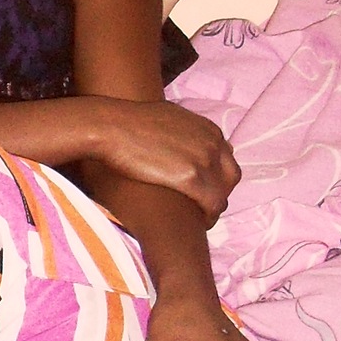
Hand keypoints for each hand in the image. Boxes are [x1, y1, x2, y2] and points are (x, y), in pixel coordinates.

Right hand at [88, 96, 239, 220]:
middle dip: (219, 193)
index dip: (215, 178)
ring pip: (222, 194)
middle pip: (230, 178)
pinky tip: (196, 224)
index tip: (201, 190)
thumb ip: (182, 129)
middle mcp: (212, 143)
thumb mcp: (166, 116)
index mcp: (208, 129)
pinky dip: (208, 217)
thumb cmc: (127, 122)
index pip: (225, 160)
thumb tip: (177, 137)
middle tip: (202, 207)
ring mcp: (204, 160)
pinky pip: (212, 205)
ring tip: (199, 220)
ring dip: (212, 209)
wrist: (110, 126)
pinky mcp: (191, 178)